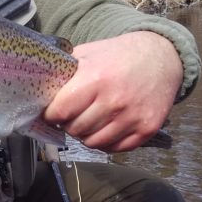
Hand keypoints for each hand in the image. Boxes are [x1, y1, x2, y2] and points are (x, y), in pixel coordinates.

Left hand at [43, 31, 181, 151]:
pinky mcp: (146, 129)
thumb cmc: (119, 55)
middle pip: (76, 129)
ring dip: (86, 135)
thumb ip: (66, 72)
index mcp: (95, 78)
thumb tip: (40, 92)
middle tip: (73, 116)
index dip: (52, 114)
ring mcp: (132, 117)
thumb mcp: (89, 53)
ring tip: (89, 121)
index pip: (61, 111)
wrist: (161, 57)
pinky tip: (106, 128)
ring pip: (94, 143)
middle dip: (69, 124)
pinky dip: (106, 143)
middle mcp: (114, 100)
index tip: (53, 112)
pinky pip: (115, 149)